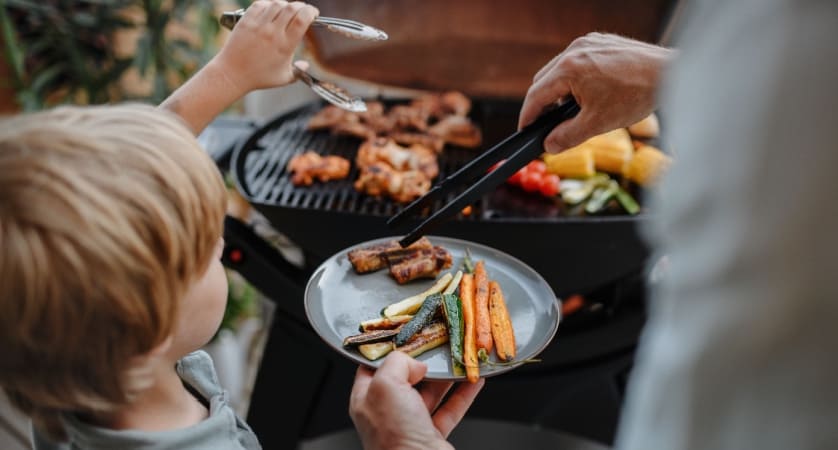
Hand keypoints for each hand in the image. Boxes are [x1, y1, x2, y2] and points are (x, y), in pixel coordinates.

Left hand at [212, 0, 318, 92]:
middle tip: (303, 10)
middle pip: (292, 8)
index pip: (302, 19)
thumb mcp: (284, 78)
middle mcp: (272, 33)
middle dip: (301, 6)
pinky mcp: (246, 21)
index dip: (311, 12)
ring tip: (287, 10)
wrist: (233, 74)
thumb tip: (305, 65)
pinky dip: (269, 4)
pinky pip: (260, 4)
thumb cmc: (258, 77)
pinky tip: (271, 10)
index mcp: (285, 45)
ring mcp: (258, 26)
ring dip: (285, 4)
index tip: (313, 13)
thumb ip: (298, 72)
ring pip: (277, 4)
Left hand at [350, 351, 484, 449]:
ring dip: (447, 375)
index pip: (374, 366)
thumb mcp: (385, 386)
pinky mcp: (432, 435)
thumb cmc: (395, 437)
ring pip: (430, 392)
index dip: (390, 349)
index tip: (408, 334)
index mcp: (367, 399)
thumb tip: (414, 361)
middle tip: (439, 344)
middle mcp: (387, 412)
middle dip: (424, 361)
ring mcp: (410, 425)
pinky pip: (450, 408)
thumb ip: (397, 363)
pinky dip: (463, 393)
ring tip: (460, 358)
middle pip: (406, 377)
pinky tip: (474, 380)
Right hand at [518, 32, 674, 152]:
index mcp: (569, 68)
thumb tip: (549, 145)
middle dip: (543, 104)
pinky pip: (578, 61)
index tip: (525, 130)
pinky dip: (576, 78)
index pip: (536, 94)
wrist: (670, 73)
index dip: (528, 116)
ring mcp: (588, 43)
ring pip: (560, 69)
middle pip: (544, 80)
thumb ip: (567, 136)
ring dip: (559, 90)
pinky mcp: (601, 41)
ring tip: (571, 111)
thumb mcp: (597, 123)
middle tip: (547, 125)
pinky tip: (588, 93)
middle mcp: (575, 50)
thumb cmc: (636, 95)